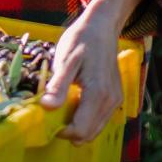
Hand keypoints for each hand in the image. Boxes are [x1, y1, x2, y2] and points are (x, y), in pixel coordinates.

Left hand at [39, 7, 124, 143]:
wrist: (102, 28)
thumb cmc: (81, 40)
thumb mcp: (65, 60)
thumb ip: (58, 86)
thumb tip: (46, 107)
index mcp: (97, 94)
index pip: (80, 130)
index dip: (62, 131)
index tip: (47, 119)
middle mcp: (110, 101)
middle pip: (88, 134)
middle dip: (69, 131)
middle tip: (52, 114)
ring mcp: (115, 101)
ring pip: (95, 129)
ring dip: (78, 126)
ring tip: (62, 108)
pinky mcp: (116, 98)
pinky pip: (101, 119)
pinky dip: (87, 119)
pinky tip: (74, 104)